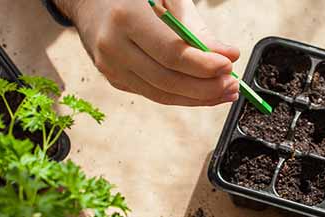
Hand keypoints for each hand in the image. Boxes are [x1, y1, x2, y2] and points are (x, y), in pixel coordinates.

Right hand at [54, 0, 239, 105]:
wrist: (92, 1)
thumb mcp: (168, 0)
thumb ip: (197, 29)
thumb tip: (228, 55)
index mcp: (127, 17)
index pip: (171, 53)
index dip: (203, 65)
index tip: (228, 65)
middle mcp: (114, 46)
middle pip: (168, 79)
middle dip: (206, 87)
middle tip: (232, 84)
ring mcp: (112, 67)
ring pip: (162, 94)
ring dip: (199, 98)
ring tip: (226, 92)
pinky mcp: (116, 80)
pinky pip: (156, 95)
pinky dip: (184, 98)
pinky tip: (206, 94)